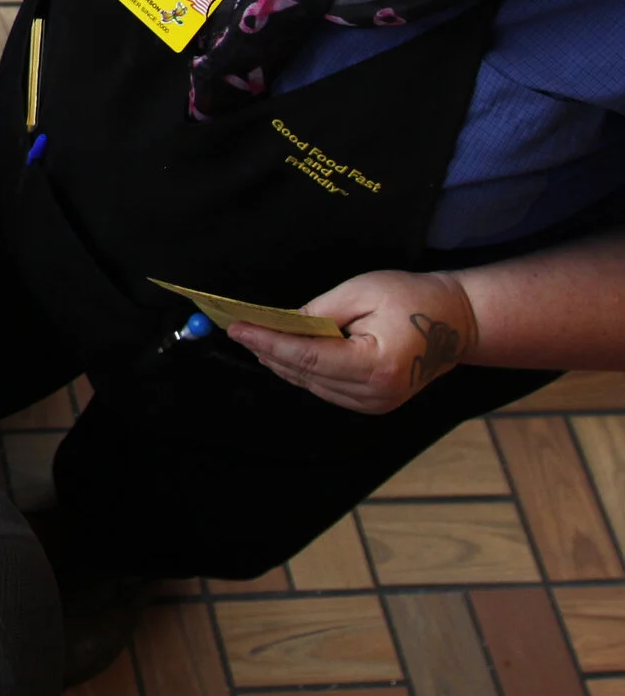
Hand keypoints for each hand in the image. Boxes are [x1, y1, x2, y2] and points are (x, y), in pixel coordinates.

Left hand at [227, 269, 478, 413]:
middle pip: (307, 374)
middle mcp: (376, 393)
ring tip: (254, 340)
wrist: (458, 321)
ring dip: (282, 363)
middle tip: (238, 330)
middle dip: (269, 352)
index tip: (237, 328)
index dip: (269, 342)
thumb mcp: (363, 292)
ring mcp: (376, 403)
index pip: (309, 357)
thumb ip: (319, 313)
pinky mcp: (374, 403)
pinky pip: (327, 388)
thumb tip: (281, 325)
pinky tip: (284, 355)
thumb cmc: (414, 298)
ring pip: (313, 385)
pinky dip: (303, 371)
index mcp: (378, 365)